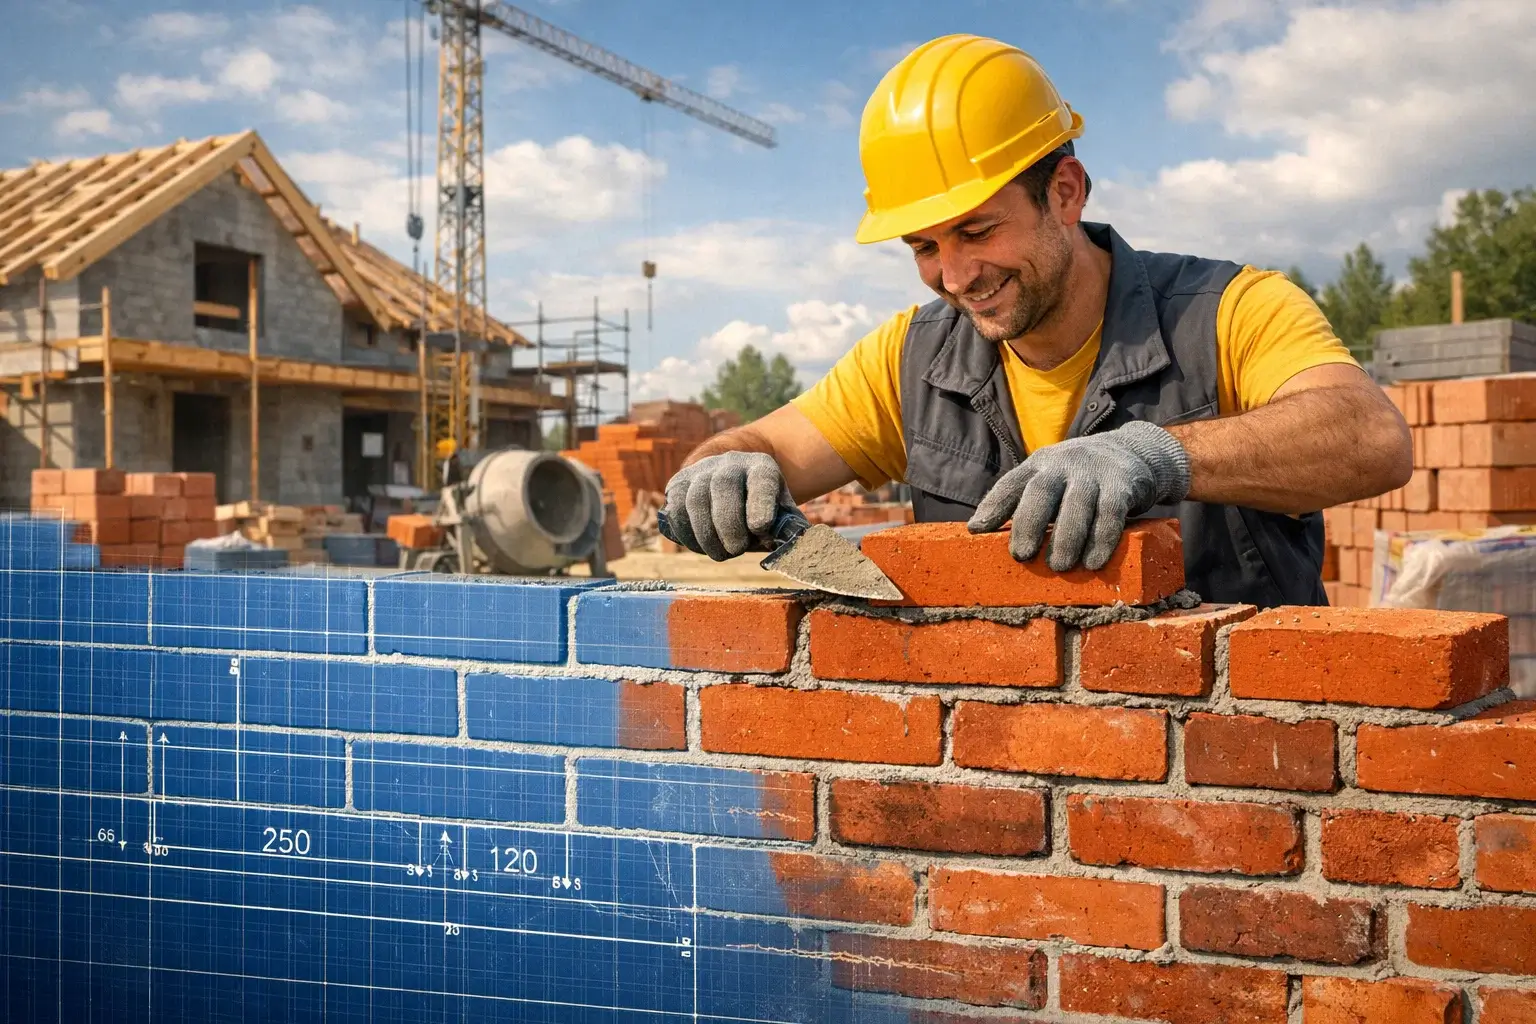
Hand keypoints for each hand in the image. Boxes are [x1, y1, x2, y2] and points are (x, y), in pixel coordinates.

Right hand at [662, 452, 792, 560]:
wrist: (729, 479)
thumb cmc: (759, 505)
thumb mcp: (779, 510)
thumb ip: (789, 529)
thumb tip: (798, 552)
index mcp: (761, 467)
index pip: (761, 480)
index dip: (760, 503)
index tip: (760, 527)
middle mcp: (730, 463)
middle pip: (723, 485)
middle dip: (729, 524)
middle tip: (737, 549)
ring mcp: (701, 471)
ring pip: (695, 499)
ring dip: (706, 534)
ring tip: (721, 554)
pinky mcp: (679, 483)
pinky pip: (676, 510)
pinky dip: (687, 534)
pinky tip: (701, 546)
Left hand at [967, 420, 1189, 570]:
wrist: (1132, 450)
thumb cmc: (1078, 478)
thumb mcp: (1049, 480)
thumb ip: (1023, 501)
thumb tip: (980, 533)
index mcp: (1039, 465)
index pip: (1011, 483)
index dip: (993, 505)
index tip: (976, 530)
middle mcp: (1063, 464)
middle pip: (1041, 490)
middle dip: (1029, 523)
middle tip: (1022, 555)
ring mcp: (1093, 473)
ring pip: (1077, 504)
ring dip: (1067, 538)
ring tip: (1059, 566)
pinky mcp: (1122, 485)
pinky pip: (1111, 513)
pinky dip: (1102, 539)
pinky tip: (1093, 562)